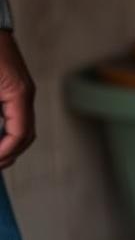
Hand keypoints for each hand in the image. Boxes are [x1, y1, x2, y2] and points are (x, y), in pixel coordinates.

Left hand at [0, 30, 34, 168]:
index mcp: (19, 93)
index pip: (19, 134)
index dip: (5, 152)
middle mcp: (24, 93)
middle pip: (25, 135)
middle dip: (9, 153)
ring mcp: (20, 89)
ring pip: (21, 126)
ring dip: (8, 143)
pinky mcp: (11, 85)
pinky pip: (14, 114)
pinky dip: (5, 129)